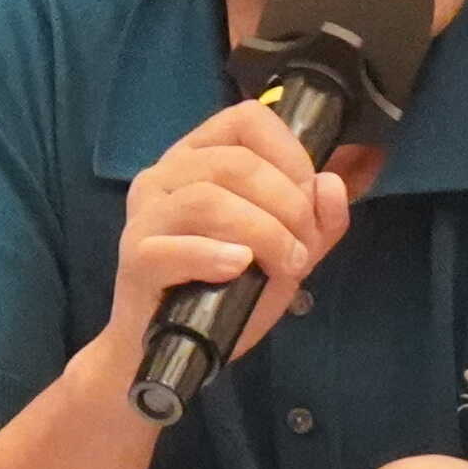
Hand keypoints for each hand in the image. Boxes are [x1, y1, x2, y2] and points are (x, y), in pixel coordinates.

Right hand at [79, 99, 349, 401]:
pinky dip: (215, 255)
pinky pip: (175, 246)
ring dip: (264, 231)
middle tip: (303, 248)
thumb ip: (316, 220)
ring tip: (285, 263)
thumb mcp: (283, 252)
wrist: (171, 349)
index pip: (247, 119)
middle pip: (235, 163)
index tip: (309, 197)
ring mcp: (144, 215)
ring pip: (208, 198)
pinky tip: (240, 267)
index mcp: (198, 157)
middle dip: (287, 204)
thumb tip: (332, 185)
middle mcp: (164, 175)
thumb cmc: (224, 291)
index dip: (290, 154)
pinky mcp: (136, 258)